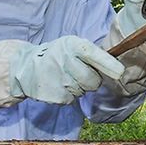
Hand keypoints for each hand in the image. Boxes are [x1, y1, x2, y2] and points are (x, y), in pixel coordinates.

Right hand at [9, 36, 124, 104]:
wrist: (25, 68)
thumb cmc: (56, 55)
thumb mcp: (70, 45)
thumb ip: (91, 53)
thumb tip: (116, 68)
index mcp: (72, 46)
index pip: (94, 55)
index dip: (108, 64)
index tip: (120, 72)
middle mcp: (66, 62)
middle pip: (94, 81)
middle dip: (91, 79)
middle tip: (78, 72)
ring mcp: (61, 81)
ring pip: (85, 91)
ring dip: (79, 86)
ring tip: (65, 76)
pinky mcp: (57, 97)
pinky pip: (73, 99)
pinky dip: (69, 94)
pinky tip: (58, 85)